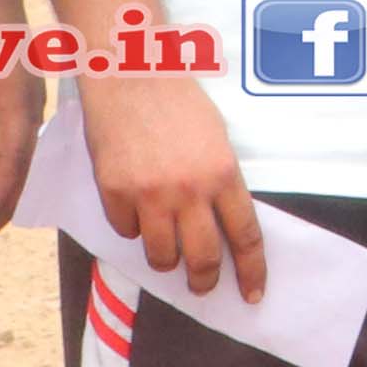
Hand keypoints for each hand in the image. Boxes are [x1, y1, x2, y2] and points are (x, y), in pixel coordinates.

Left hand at [0, 59, 43, 239]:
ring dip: (0, 183)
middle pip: (21, 163)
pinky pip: (12, 134)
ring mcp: (25, 94)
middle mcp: (29, 101)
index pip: (13, 160)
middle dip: (3, 201)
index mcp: (17, 100)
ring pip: (18, 151)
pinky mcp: (15, 87)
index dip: (0, 195)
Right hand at [82, 66, 267, 302]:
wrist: (130, 72)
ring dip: (165, 260)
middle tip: (202, 287)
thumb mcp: (216, 138)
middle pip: (203, 258)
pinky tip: (134, 208)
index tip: (253, 294)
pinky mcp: (113, 192)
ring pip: (160, 255)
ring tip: (166, 250)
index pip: (245, 237)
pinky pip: (125, 231)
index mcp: (223, 174)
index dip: (251, 272)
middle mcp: (189, 190)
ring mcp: (149, 194)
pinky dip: (132, 227)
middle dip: (204, 282)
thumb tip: (222, 225)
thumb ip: (220, 182)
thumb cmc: (177, 99)